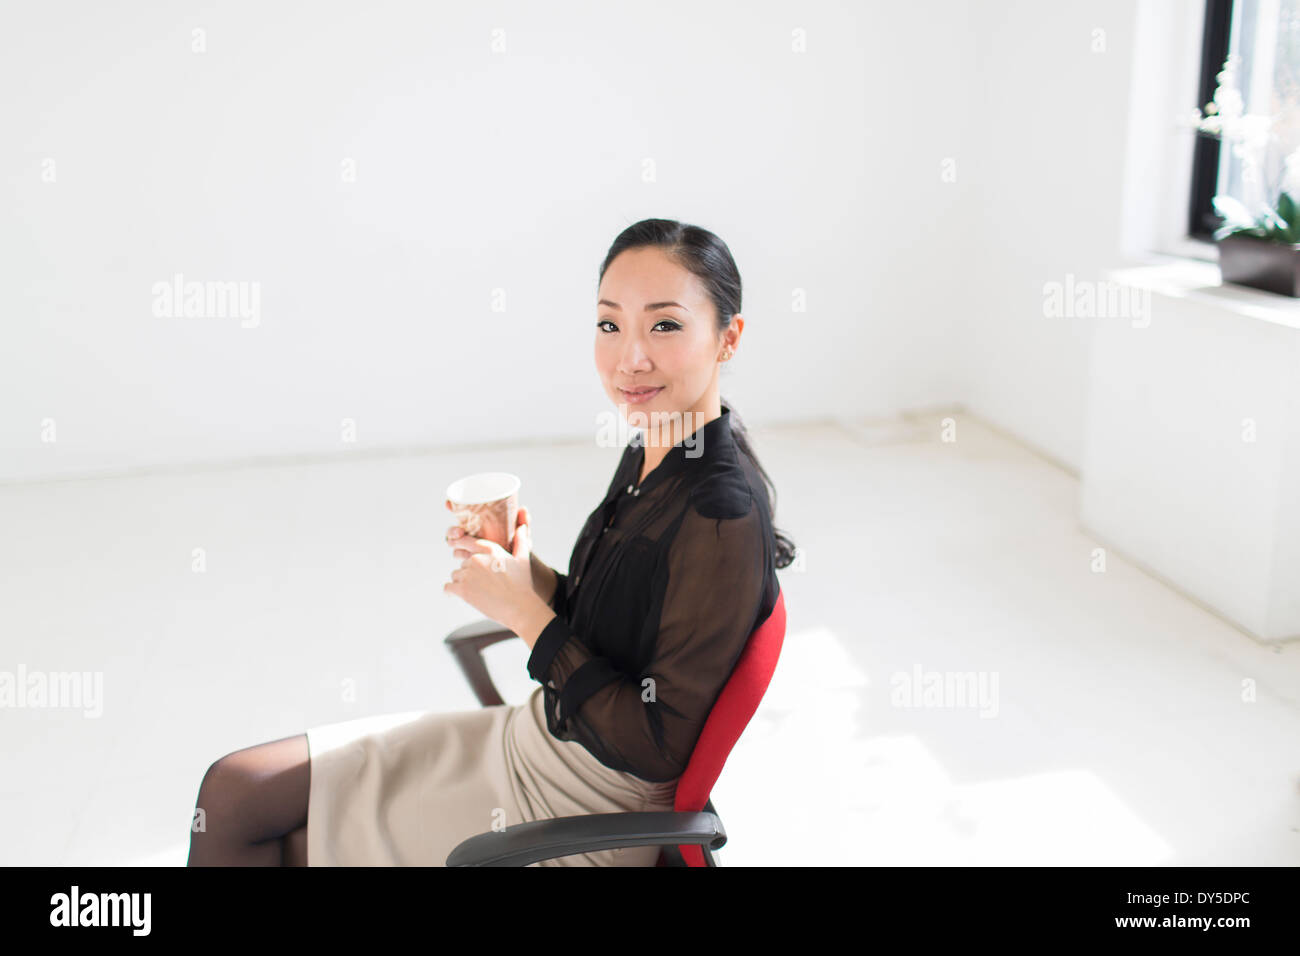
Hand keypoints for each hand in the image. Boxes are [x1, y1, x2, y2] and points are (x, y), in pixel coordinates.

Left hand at [443, 507, 538, 632]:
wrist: (519, 607)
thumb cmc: (522, 584)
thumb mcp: (523, 560)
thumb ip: (521, 541)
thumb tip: (522, 527)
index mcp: (490, 549)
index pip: (466, 542)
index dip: (459, 545)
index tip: (454, 548)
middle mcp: (477, 559)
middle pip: (462, 563)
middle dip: (469, 572)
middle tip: (481, 584)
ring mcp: (468, 574)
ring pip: (456, 575)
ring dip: (462, 583)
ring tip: (476, 592)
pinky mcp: (463, 590)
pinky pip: (448, 588)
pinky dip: (450, 592)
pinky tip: (455, 595)